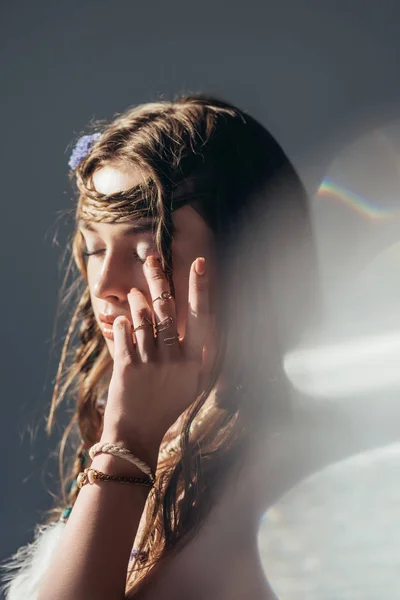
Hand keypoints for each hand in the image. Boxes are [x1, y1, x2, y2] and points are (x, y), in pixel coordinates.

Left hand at [101, 255, 208, 469]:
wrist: (136, 434)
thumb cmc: (168, 406)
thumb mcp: (193, 384)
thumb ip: (200, 355)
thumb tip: (206, 321)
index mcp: (194, 362)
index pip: (200, 318)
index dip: (200, 289)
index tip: (200, 264)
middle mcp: (174, 360)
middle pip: (166, 310)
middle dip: (158, 280)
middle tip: (152, 257)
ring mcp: (149, 362)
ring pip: (142, 317)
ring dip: (137, 301)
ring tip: (137, 294)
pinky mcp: (126, 366)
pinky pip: (124, 331)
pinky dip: (122, 321)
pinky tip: (123, 318)